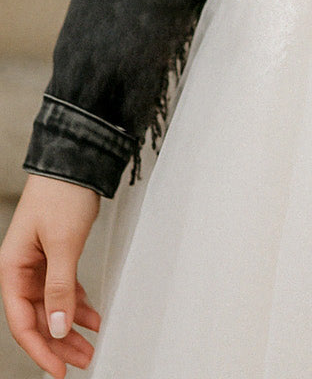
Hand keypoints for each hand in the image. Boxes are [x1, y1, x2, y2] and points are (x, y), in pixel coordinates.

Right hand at [0, 174, 101, 376]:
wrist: (77, 159)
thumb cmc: (62, 194)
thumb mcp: (63, 244)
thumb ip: (60, 288)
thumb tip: (59, 328)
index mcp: (12, 268)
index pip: (22, 321)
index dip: (41, 349)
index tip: (59, 370)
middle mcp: (22, 268)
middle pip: (38, 317)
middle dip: (60, 342)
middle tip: (82, 360)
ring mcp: (39, 262)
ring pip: (53, 305)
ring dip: (71, 326)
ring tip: (91, 344)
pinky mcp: (56, 254)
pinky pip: (63, 288)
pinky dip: (77, 304)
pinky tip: (91, 317)